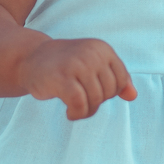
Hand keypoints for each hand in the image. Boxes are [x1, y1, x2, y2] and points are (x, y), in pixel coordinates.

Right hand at [18, 38, 137, 119]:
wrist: (31, 58)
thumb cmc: (66, 66)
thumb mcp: (93, 66)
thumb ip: (115, 79)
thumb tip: (133, 96)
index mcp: (102, 49)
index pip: (121, 80)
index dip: (110, 94)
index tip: (94, 94)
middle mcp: (91, 54)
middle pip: (109, 91)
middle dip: (97, 103)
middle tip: (82, 103)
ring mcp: (76, 65)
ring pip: (95, 99)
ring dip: (86, 112)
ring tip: (75, 110)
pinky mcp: (62, 78)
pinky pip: (79, 104)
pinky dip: (77, 114)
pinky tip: (69, 113)